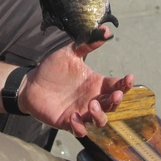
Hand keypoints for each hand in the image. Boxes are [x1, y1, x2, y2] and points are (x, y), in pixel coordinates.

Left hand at [17, 29, 134, 137]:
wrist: (31, 83)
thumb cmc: (52, 68)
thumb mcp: (70, 53)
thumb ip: (87, 44)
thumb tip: (105, 30)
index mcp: (95, 83)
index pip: (116, 85)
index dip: (125, 84)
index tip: (129, 78)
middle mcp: (92, 99)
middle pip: (112, 105)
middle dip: (116, 101)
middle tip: (114, 94)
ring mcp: (81, 112)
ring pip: (100, 120)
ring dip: (100, 115)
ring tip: (93, 104)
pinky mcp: (67, 122)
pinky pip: (79, 130)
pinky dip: (79, 127)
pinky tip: (73, 117)